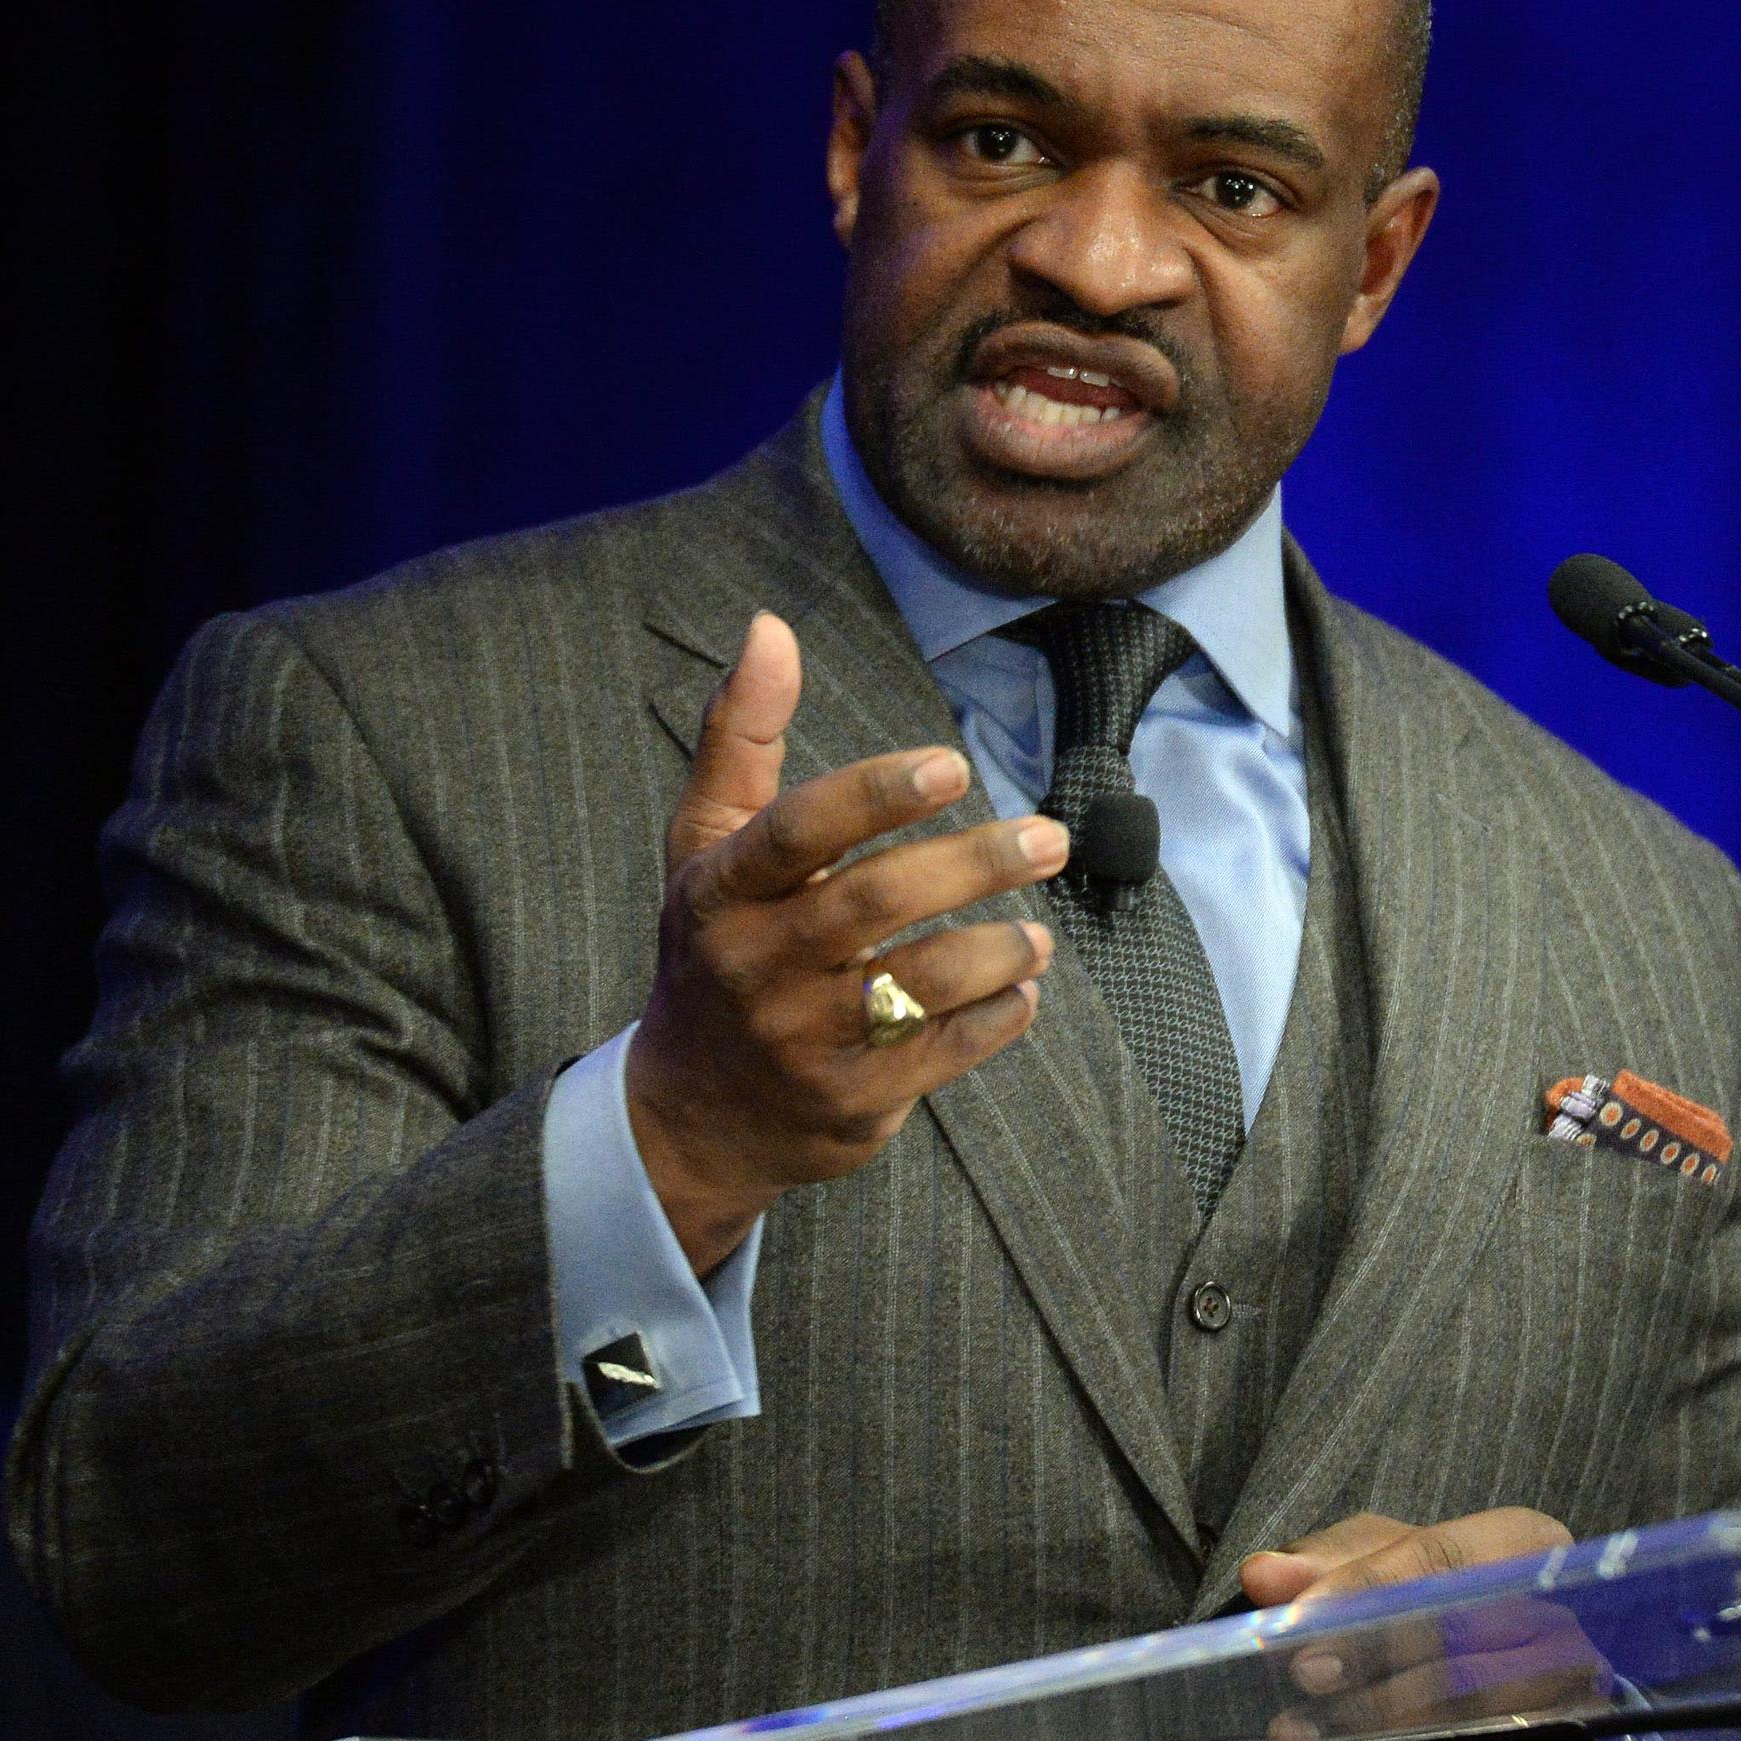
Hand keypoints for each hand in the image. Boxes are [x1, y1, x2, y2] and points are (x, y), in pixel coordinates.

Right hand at [624, 612, 1063, 1269]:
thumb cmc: (717, 949)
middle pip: (876, 902)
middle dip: (973, 864)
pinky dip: (996, 1018)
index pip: (796, 831)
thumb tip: (770, 627)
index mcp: (723, 891)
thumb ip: (741, 736)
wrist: (691, 1114)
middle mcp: (757, 964)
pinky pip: (941, 1054)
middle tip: (1049, 838)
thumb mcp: (707, 845)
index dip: (873, 794)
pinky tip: (1022, 989)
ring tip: (1040, 932)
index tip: (951, 765)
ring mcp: (802, 1039)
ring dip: (996, 950)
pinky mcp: (848, 1100)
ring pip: (920, 984)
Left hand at [1243, 1509, 1597, 1740]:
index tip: (1299, 1646)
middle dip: (1367, 1702)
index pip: (1441, 1562)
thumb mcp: (1387, 1559)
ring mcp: (1569, 1702)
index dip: (1366, 1602)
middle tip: (1292, 1727)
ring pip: (1469, 1738)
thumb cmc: (1441, 1597)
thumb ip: (1329, 1564)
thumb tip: (1265, 1576)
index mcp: (1521, 1547)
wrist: (1511, 1658)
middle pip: (1460, 1665)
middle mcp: (1559, 1621)